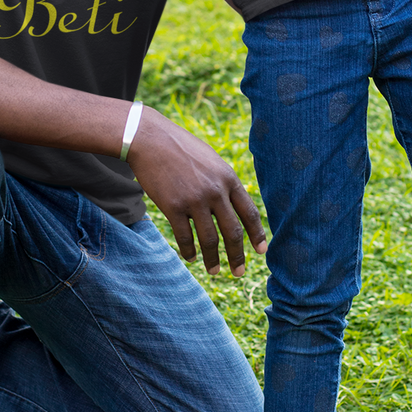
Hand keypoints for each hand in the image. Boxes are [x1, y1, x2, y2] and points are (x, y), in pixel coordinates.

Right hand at [127, 108, 266, 276]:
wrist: (150, 139)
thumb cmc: (181, 148)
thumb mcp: (212, 160)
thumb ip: (224, 182)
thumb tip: (235, 205)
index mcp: (228, 178)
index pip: (249, 213)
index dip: (257, 235)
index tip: (261, 251)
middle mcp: (215, 191)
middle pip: (232, 231)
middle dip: (237, 255)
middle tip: (238, 272)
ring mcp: (194, 200)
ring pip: (210, 239)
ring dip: (213, 259)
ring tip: (214, 271)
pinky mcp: (173, 206)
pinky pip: (185, 237)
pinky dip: (190, 250)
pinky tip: (191, 257)